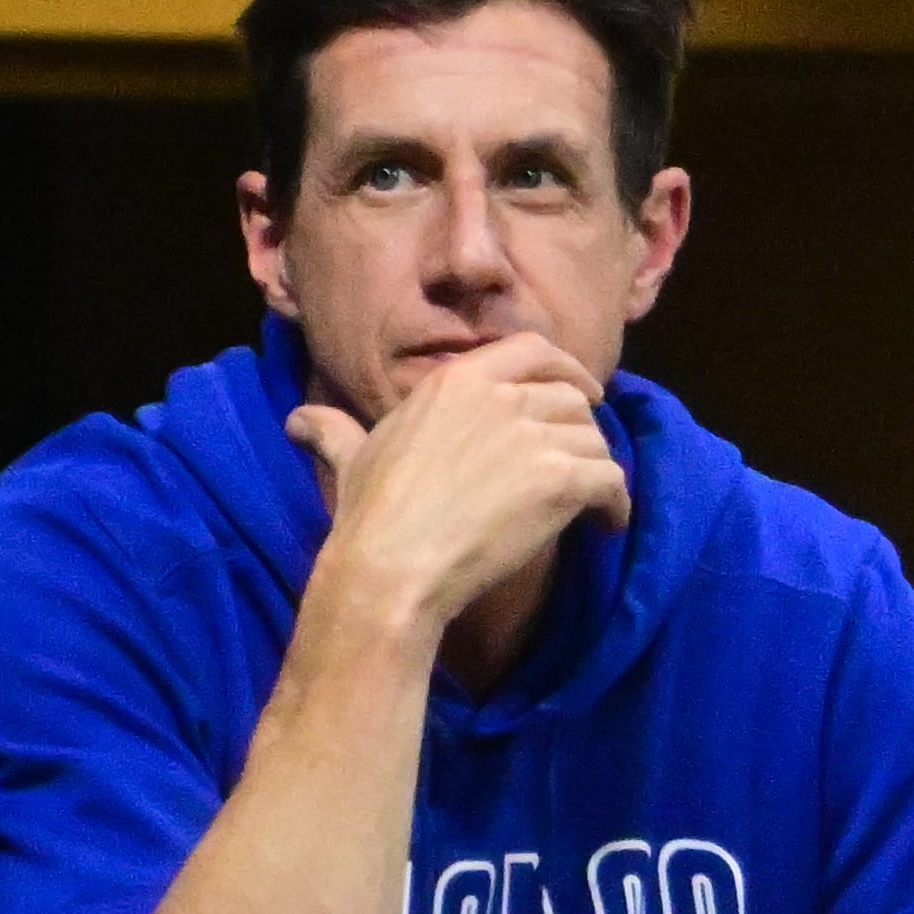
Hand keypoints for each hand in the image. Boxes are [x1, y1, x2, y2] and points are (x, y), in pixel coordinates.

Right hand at [285, 333, 628, 632]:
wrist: (393, 564)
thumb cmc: (370, 515)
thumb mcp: (351, 457)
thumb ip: (334, 430)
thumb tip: (297, 421)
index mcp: (457, 381)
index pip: (533, 350)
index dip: (566, 368)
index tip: (582, 391)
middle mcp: (499, 396)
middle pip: (570, 398)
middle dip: (583, 429)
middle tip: (583, 461)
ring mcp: (532, 435)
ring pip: (595, 439)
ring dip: (598, 470)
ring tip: (592, 504)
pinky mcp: (560, 478)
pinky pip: (611, 480)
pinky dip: (616, 505)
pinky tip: (607, 526)